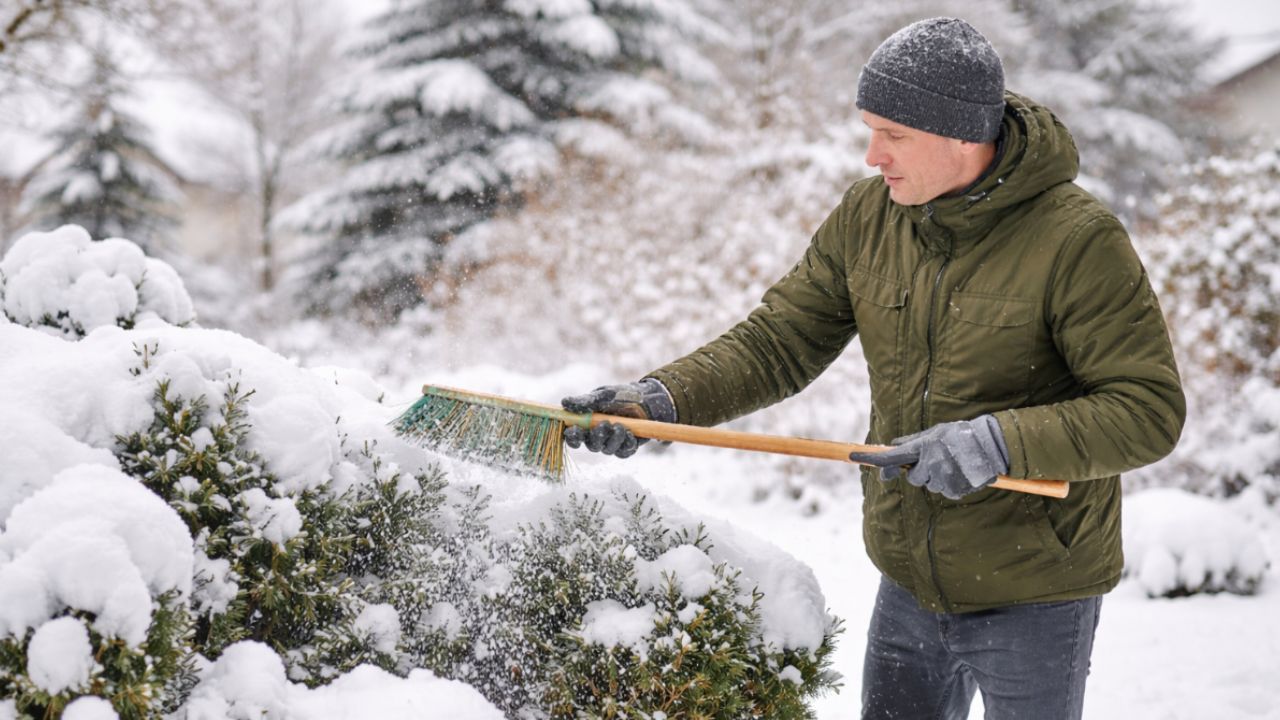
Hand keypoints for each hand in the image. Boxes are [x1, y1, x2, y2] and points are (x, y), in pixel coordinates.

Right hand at [561, 378, 675, 458]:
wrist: (648, 399)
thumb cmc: (622, 395)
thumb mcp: (603, 395)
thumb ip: (585, 401)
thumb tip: (564, 402)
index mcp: (588, 423)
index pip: (574, 435)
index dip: (572, 436)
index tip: (574, 431)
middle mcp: (599, 435)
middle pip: (591, 445)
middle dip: (596, 437)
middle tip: (604, 425)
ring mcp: (612, 442)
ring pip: (607, 449)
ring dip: (613, 439)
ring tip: (620, 426)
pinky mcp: (627, 446)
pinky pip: (623, 452)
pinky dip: (626, 444)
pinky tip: (630, 433)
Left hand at [848, 415, 1009, 499]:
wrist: (991, 445)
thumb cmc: (961, 435)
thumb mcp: (935, 432)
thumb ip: (913, 441)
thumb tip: (894, 445)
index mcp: (923, 447)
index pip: (893, 455)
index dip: (874, 459)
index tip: (853, 456)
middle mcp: (930, 463)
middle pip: (914, 477)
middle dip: (921, 472)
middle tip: (936, 461)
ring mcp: (943, 478)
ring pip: (931, 485)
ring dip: (937, 478)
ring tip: (953, 464)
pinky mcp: (955, 490)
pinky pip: (945, 491)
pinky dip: (950, 485)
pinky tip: (960, 473)